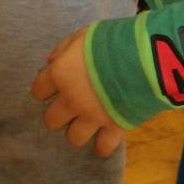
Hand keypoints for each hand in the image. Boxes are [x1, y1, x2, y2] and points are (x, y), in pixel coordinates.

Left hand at [31, 28, 126, 157]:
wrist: (145, 57)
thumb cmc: (112, 40)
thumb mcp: (84, 35)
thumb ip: (64, 48)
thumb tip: (49, 61)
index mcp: (60, 74)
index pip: (38, 91)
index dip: (46, 89)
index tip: (55, 87)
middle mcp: (72, 100)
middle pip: (51, 121)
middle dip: (59, 114)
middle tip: (71, 107)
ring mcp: (93, 117)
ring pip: (73, 138)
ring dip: (79, 131)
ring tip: (88, 122)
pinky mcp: (115, 128)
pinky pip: (103, 148)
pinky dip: (103, 145)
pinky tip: (104, 136)